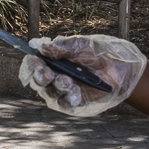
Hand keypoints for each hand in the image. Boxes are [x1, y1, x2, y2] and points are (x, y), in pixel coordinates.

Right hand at [19, 34, 146, 116]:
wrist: (118, 66)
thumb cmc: (96, 53)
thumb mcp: (80, 45)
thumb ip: (62, 47)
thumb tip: (41, 47)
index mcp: (51, 62)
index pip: (33, 65)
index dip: (30, 65)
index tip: (34, 61)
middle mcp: (53, 77)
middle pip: (38, 82)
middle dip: (40, 77)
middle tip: (47, 72)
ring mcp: (63, 90)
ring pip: (51, 93)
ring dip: (57, 86)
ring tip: (67, 80)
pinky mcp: (75, 101)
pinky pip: (66, 103)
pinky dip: (68, 98)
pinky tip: (74, 90)